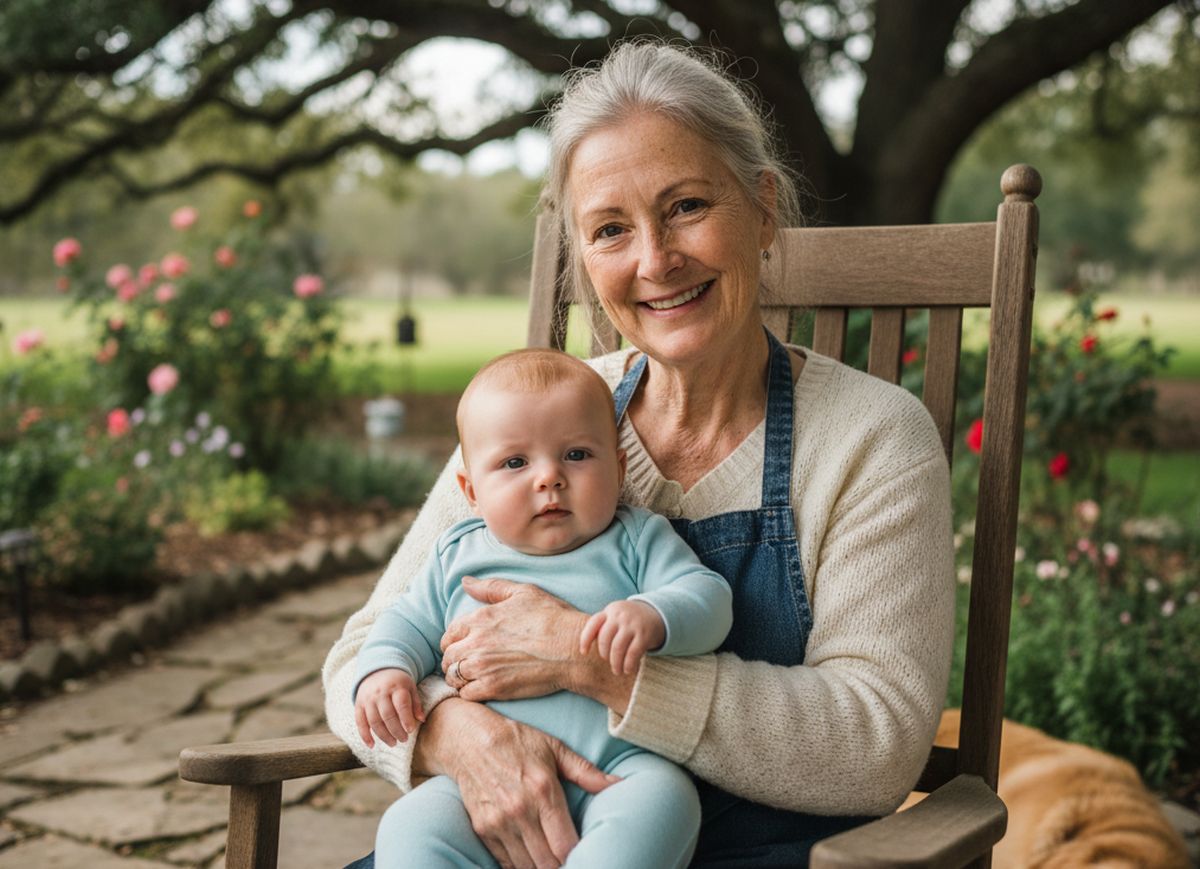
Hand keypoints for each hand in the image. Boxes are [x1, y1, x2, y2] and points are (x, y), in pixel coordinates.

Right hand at [353, 668, 424, 747]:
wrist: (377, 670)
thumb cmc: (398, 683)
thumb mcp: (410, 687)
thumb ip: (416, 704)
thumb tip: (422, 720)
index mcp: (396, 687)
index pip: (401, 704)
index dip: (406, 719)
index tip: (411, 730)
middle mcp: (380, 693)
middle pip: (387, 715)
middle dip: (396, 730)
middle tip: (404, 740)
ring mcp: (368, 699)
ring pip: (374, 721)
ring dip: (383, 735)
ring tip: (393, 743)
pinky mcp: (358, 705)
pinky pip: (360, 722)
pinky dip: (365, 735)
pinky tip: (372, 746)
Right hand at [419, 698, 619, 868]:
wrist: (467, 739)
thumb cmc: (516, 742)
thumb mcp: (554, 748)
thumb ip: (587, 772)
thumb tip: (619, 784)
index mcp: (544, 791)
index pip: (566, 845)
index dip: (579, 857)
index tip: (588, 854)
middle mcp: (520, 810)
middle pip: (547, 863)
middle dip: (562, 866)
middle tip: (571, 859)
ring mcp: (498, 822)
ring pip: (526, 867)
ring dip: (541, 867)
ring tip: (552, 860)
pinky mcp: (482, 829)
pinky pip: (505, 862)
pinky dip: (520, 865)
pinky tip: (531, 858)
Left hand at [440, 576, 588, 701]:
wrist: (570, 649)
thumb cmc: (552, 617)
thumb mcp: (523, 593)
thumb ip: (491, 588)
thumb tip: (465, 581)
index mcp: (480, 619)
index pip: (449, 634)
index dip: (454, 641)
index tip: (463, 646)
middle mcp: (476, 643)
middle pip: (448, 657)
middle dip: (454, 660)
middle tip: (466, 664)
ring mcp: (483, 667)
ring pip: (453, 677)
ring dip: (460, 678)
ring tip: (472, 678)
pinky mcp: (493, 688)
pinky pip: (466, 695)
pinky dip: (469, 693)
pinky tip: (482, 688)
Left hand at [580, 600, 664, 674]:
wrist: (658, 614)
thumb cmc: (630, 620)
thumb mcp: (616, 616)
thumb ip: (604, 627)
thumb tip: (586, 649)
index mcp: (610, 611)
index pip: (593, 624)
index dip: (585, 639)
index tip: (583, 653)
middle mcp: (620, 616)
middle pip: (605, 639)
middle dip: (604, 654)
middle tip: (608, 662)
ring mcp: (632, 625)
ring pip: (617, 648)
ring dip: (615, 663)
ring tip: (617, 671)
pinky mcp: (644, 635)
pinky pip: (632, 653)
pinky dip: (628, 664)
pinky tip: (628, 670)